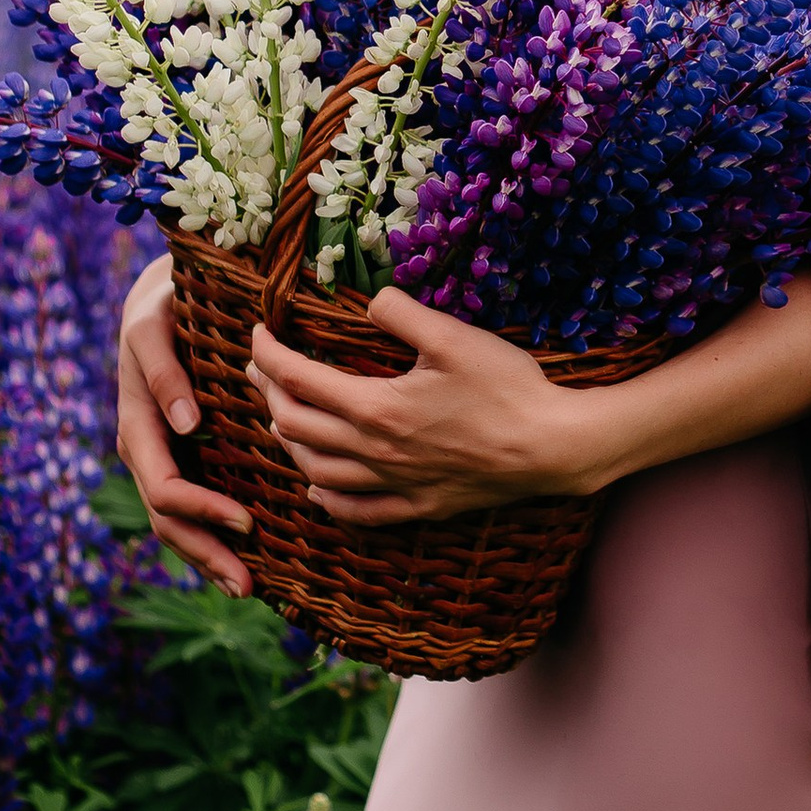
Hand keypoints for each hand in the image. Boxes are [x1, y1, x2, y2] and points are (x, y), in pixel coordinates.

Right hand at [118, 254, 256, 598]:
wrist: (162, 298)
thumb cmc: (161, 306)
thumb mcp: (154, 327)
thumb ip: (163, 370)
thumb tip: (185, 422)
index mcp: (138, 426)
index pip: (163, 487)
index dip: (201, 511)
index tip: (245, 522)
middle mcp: (147, 452)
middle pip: (168, 522)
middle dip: (206, 555)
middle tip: (248, 585)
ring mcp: (163, 459)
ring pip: (177, 525)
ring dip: (209, 559)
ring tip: (248, 587)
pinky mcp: (182, 459)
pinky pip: (193, 509)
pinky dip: (214, 538)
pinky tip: (246, 560)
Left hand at [246, 291, 603, 522]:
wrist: (551, 447)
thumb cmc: (506, 387)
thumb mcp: (453, 335)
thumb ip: (401, 312)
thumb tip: (369, 300)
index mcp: (375, 406)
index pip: (299, 378)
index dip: (269, 353)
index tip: (258, 332)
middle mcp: (374, 451)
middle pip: (296, 425)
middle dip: (269, 391)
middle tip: (262, 367)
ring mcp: (395, 483)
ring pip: (316, 470)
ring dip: (290, 441)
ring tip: (282, 418)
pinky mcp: (419, 505)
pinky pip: (357, 511)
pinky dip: (327, 498)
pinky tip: (318, 488)